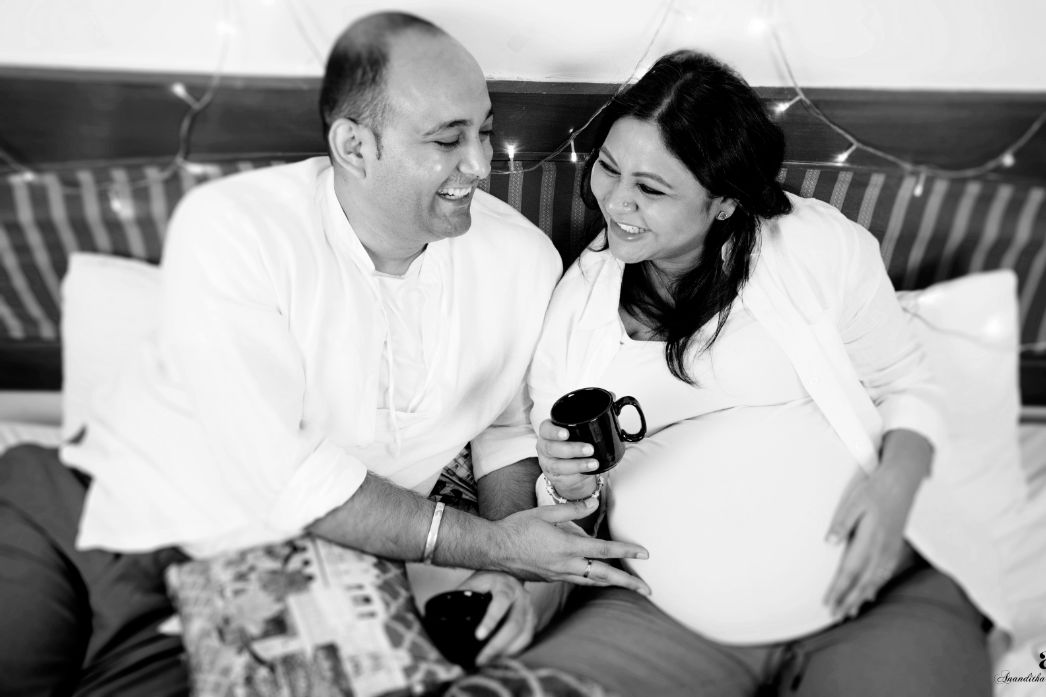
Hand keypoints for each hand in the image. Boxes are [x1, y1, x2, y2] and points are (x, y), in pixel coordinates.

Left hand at [455, 571, 534, 664]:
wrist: (508, 575)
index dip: (490, 620)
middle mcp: (522, 597)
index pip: (501, 603)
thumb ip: (463, 595)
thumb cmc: (488, 581)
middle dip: (497, 645)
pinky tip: (500, 657)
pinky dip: (513, 651)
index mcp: (505, 586)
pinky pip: (526, 640)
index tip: (479, 636)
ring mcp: (530, 610)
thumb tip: (444, 613)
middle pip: (514, 624)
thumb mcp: (475, 582)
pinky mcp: (532, 621)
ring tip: (488, 662)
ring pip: (523, 635)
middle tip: (480, 659)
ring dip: (506, 652)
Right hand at [494, 499, 650, 594]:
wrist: (494, 549)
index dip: (627, 551)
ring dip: (613, 584)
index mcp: (567, 546)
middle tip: (648, 590)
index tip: (645, 553)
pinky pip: (579, 581)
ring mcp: (559, 574)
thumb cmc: (517, 527)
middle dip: (628, 583)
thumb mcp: (545, 511)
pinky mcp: (551, 578)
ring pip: (592, 581)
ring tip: (630, 586)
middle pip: (604, 575)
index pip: (604, 550)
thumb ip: (572, 509)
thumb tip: (593, 502)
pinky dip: (593, 580)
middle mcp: (566, 565)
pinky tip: (598, 578)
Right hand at [536, 419, 599, 499]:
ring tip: (594, 463)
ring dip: (577, 465)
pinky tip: (589, 471)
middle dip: (572, 449)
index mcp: (546, 432)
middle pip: (552, 448)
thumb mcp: (572, 432)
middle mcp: (543, 447)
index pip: (545, 429)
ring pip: (558, 465)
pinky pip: (565, 477)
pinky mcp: (555, 477)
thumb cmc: (571, 443)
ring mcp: (547, 463)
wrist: (567, 466)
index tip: (566, 434)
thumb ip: (581, 427)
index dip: (554, 432)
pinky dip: (578, 474)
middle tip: (590, 449)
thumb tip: (604, 423)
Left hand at [822, 465, 922, 618]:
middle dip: (849, 600)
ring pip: (875, 580)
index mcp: (870, 539)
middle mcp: (882, 548)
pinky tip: (870, 593)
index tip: (828, 604)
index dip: (839, 590)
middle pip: (863, 581)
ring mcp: (891, 548)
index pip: (850, 571)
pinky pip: (885, 572)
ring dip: (862, 597)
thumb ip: (841, 523)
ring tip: (851, 611)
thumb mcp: (854, 502)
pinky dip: (876, 585)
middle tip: (836, 616)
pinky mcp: (895, 545)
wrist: (903, 481)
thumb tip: (829, 542)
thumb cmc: (875, 490)